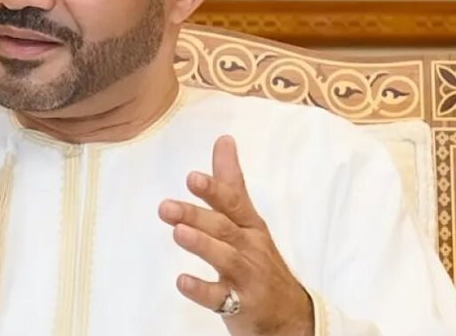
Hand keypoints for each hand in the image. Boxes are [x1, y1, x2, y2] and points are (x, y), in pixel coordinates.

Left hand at [158, 136, 312, 335]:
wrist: (290, 315)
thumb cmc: (261, 260)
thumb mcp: (249, 220)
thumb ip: (231, 183)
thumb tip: (223, 140)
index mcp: (250, 226)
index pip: (233, 203)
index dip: (214, 190)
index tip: (192, 177)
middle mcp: (250, 248)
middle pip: (224, 228)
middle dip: (196, 216)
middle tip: (165, 207)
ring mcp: (247, 277)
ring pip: (225, 259)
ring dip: (202, 245)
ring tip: (178, 233)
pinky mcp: (241, 306)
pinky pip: (220, 299)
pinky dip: (201, 290)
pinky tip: (182, 281)